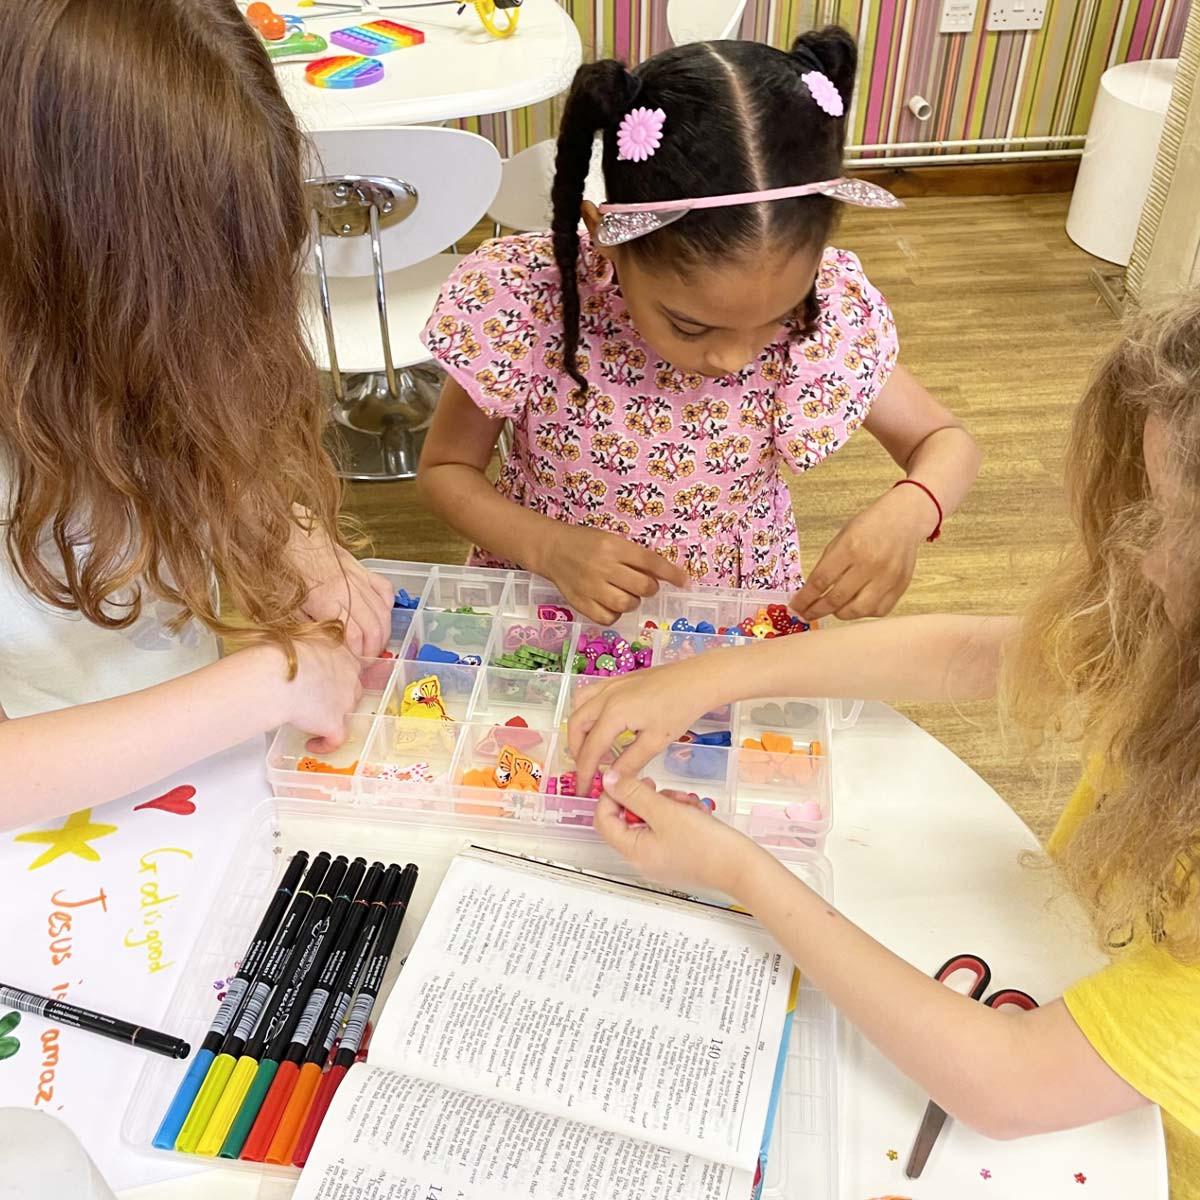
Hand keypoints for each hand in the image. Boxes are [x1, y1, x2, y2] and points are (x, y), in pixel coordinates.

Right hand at [256, 639, 363, 751]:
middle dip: (338, 699)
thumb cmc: (282, 656)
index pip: (349, 669)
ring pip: (346, 714)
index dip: (337, 679)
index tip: (326, 684)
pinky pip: (336, 740)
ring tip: (313, 725)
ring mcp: (345, 702)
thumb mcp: (305, 641)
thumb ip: (314, 649)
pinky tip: (312, 745)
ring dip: (331, 720)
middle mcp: (350, 679)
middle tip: (318, 704)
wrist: (277, 676)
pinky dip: (325, 745)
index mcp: (344, 656)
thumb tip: (304, 653)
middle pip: (352, 692)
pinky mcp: (334, 724)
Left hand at [286, 515, 393, 655]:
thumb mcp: (278, 601)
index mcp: (327, 599)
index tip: (353, 668)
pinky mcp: (359, 566)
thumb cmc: (273, 562)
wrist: (280, 526)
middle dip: (373, 650)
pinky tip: (378, 617)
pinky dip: (386, 607)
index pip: (357, 637)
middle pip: (376, 627)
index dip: (358, 657)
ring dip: (382, 632)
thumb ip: (303, 625)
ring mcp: (357, 575)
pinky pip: (384, 589)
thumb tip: (322, 646)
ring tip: (371, 646)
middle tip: (362, 663)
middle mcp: (348, 587)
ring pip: (384, 610)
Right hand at [537, 523, 686, 624]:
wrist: (553, 550)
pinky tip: (611, 604)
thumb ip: (634, 557)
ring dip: (632, 601)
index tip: (684, 581)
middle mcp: (604, 567)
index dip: (672, 574)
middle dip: (649, 588)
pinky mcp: (581, 604)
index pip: (651, 563)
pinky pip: (608, 618)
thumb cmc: (587, 543)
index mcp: (614, 547)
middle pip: (642, 587)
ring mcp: (591, 588)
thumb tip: (662, 575)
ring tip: (624, 593)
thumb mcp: (612, 540)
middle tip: (642, 584)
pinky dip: (614, 614)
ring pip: (627, 604)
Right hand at [568, 656, 727, 787]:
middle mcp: (605, 697)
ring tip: (590, 748)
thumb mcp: (656, 742)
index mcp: (613, 714)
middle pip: (576, 726)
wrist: (697, 680)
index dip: (585, 772)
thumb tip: (611, 781)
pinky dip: (586, 712)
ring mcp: (610, 685)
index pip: (590, 749)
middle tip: (587, 770)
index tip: (584, 789)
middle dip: (577, 751)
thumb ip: (629, 763)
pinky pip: (589, 695)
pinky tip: (600, 724)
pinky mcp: (617, 680)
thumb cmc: (680, 709)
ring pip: (579, 707)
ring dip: (579, 729)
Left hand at [593, 772, 763, 896]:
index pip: (603, 819)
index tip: (630, 780)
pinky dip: (679, 815)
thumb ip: (634, 793)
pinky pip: (668, 827)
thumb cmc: (706, 844)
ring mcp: (661, 858)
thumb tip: (609, 780)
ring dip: (667, 804)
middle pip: (629, 818)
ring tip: (687, 804)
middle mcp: (643, 858)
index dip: (612, 796)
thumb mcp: (665, 811)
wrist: (743, 867)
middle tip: (666, 793)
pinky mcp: (678, 855)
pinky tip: (696, 813)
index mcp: (634, 851)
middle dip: (648, 799)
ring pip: (651, 819)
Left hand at [791, 484, 934, 621]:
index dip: (805, 598)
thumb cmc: (868, 527)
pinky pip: (878, 611)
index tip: (795, 607)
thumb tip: (809, 593)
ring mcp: (887, 578)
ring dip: (839, 613)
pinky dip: (863, 613)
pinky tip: (855, 605)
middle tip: (806, 614)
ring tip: (831, 609)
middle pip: (837, 599)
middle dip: (817, 611)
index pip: (821, 581)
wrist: (903, 520)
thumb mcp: (841, 538)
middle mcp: (870, 564)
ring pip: (857, 611)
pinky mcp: (900, 586)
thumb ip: (827, 564)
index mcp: (850, 548)